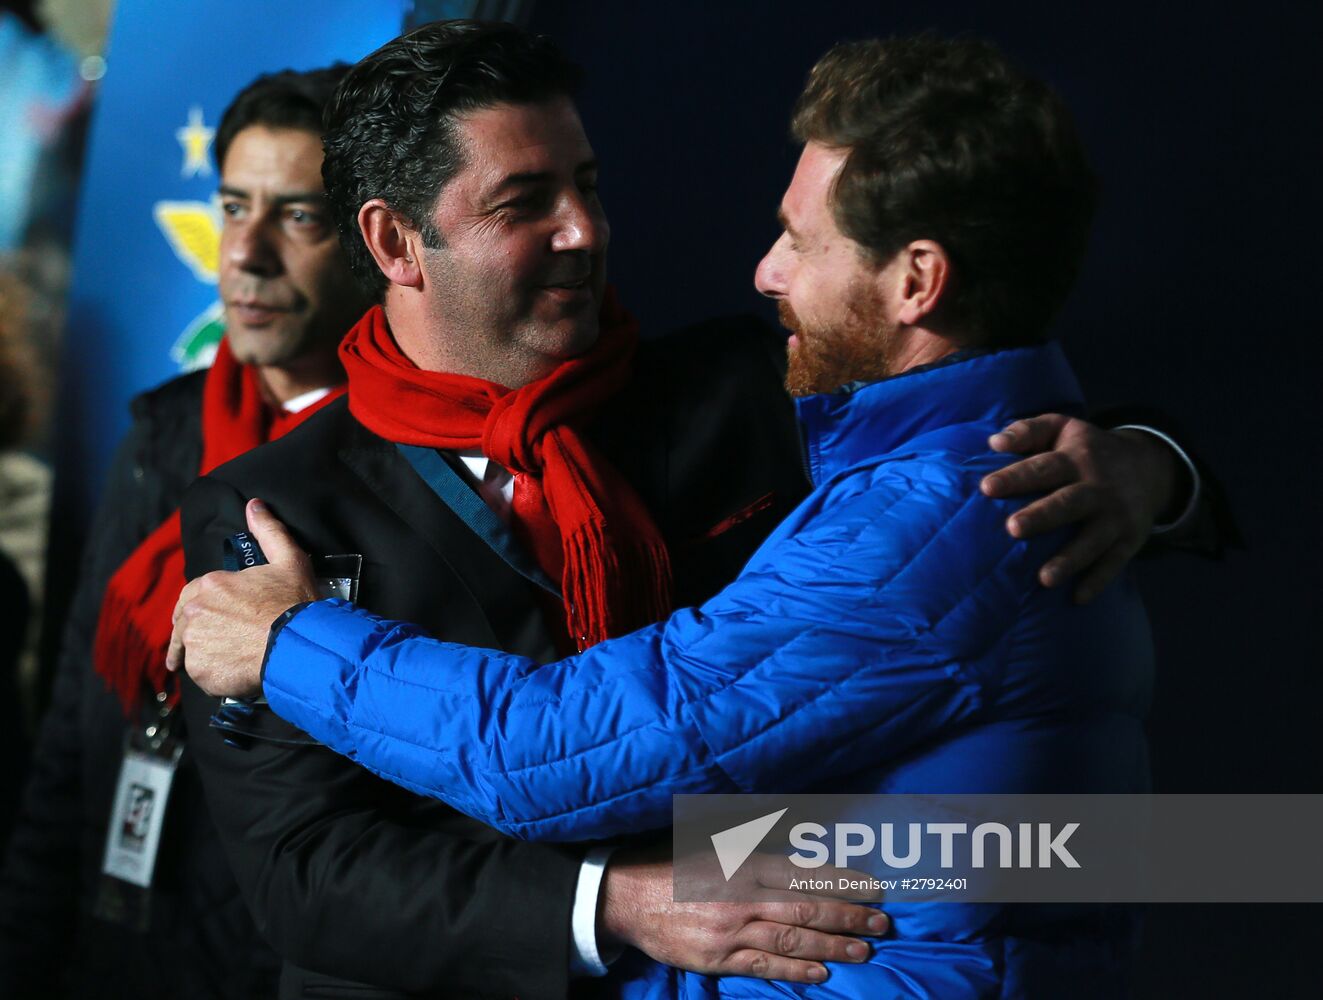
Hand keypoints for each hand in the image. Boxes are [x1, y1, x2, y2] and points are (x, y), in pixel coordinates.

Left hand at [166, 498, 319, 695]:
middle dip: (199, 633)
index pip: (193, 596)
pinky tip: (235, 673)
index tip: (212, 617)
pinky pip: (201, 675)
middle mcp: (195, 613)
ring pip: (193, 651)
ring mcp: (196, 644)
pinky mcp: (201, 671)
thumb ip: (269, 531)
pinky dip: (214, 676)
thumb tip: (254, 505)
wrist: (300, 644)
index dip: (204, 606)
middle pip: (187, 625)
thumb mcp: (289, 560)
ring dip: (207, 655)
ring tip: (232, 661)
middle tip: (219, 642)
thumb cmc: (295, 603)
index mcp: (210, 585)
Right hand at [599, 849, 887, 983]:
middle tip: (882, 922)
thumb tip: (803, 848)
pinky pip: (764, 967)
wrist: (629, 897)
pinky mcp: (718, 958)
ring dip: (834, 945)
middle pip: (808, 908)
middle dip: (850, 915)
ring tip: (865, 949)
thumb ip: (758, 847)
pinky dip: (796, 971)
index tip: (874, 888)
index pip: (806, 873)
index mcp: (745, 862)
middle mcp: (743, 896)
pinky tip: (822, 973)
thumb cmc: (676, 865)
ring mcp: (731, 930)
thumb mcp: (717, 843)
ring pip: (792, 940)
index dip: (845, 881)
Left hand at [980, 415, 1179, 603]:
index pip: (1043, 467)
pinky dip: (1098, 581)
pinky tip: (1077, 598)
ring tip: (1044, 579)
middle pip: (1068, 503)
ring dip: (1070, 560)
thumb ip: (1028, 430)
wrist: (1150, 465)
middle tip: (1012, 528)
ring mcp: (1116, 516)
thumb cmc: (1086, 449)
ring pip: (1092, 540)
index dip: (1016, 476)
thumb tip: (993, 442)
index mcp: (1077, 458)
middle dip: (1042, 516)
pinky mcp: (1130, 539)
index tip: (986, 488)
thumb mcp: (1063, 428)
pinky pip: (1114, 562)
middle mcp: (1098, 487)